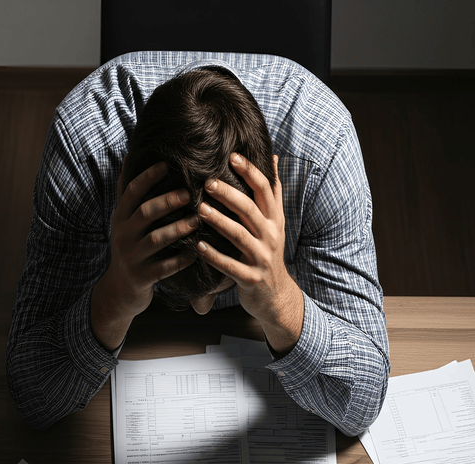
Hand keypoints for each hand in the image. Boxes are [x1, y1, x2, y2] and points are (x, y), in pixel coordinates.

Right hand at [91, 160, 198, 349]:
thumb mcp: (124, 221)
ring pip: (156, 239)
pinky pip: (164, 267)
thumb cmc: (130, 248)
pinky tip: (196, 252)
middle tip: (189, 193)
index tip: (166, 164)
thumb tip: (129, 157)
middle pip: (145, 213)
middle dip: (167, 201)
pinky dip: (181, 259)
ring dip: (178, 228)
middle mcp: (123, 235)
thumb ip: (128, 194)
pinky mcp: (142, 278)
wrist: (120, 290)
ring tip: (198, 220)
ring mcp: (132, 257)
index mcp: (120, 218)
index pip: (131, 192)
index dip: (147, 177)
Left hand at [195, 154, 303, 353]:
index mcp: (274, 219)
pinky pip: (230, 266)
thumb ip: (273, 192)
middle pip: (250, 210)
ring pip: (239, 236)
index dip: (250, 172)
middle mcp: (271, 236)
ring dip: (219, 222)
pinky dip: (214, 256)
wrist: (276, 295)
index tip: (232, 156)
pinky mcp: (251, 278)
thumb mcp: (275, 222)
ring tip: (200, 210)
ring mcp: (262, 258)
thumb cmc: (268, 252)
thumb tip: (272, 157)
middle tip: (208, 182)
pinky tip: (198, 246)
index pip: (265, 190)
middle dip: (230, 194)